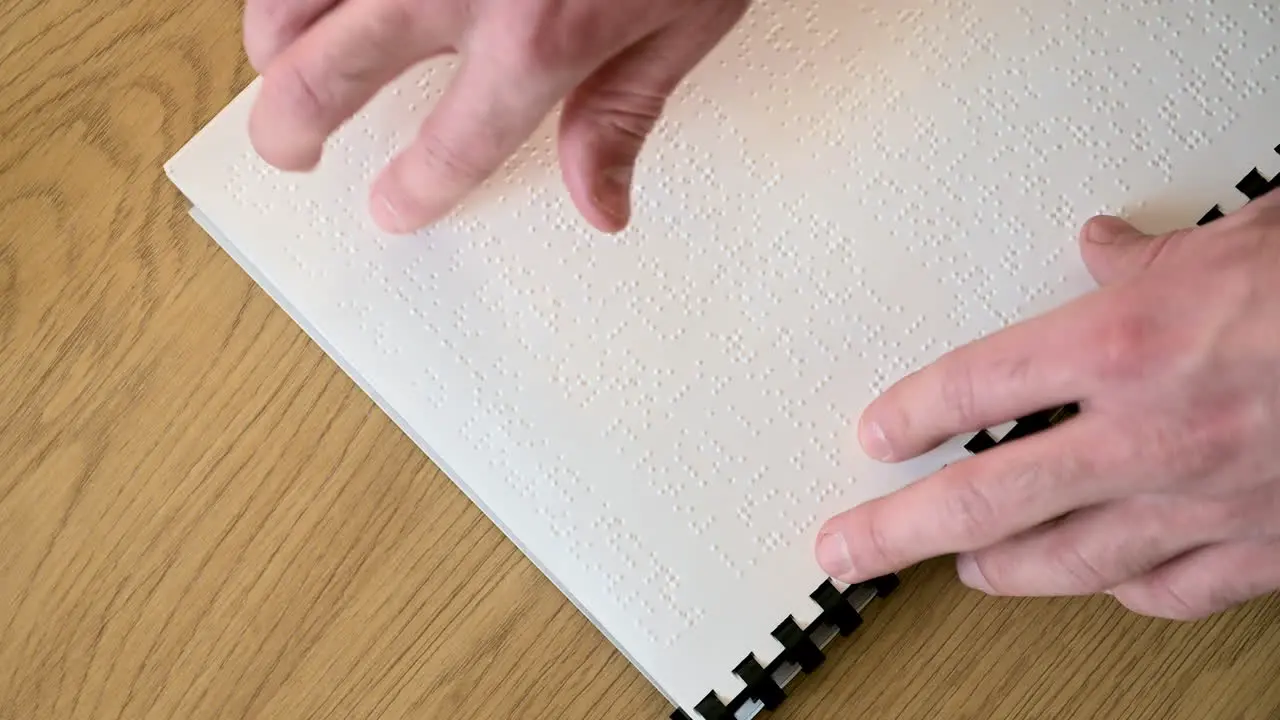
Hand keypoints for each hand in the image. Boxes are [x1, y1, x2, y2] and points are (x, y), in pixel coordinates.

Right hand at [242, 0, 746, 233]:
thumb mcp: (685, 18)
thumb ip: (624, 111)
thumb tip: (601, 203)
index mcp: (535, 39)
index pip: (449, 148)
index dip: (413, 190)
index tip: (396, 204)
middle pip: (326, 80)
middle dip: (290, 131)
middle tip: (293, 148)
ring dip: (275, 43)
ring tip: (282, 62)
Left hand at [817, 189, 1279, 620]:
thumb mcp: (1241, 240)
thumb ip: (1153, 258)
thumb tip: (1102, 246)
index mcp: (1128, 343)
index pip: (975, 389)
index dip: (911, 417)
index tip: (874, 440)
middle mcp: (1150, 433)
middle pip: (985, 499)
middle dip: (898, 532)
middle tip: (847, 551)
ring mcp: (1203, 503)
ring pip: (1065, 562)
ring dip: (999, 569)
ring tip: (961, 568)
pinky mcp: (1262, 550)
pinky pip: (1167, 592)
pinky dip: (1123, 589)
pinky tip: (1100, 582)